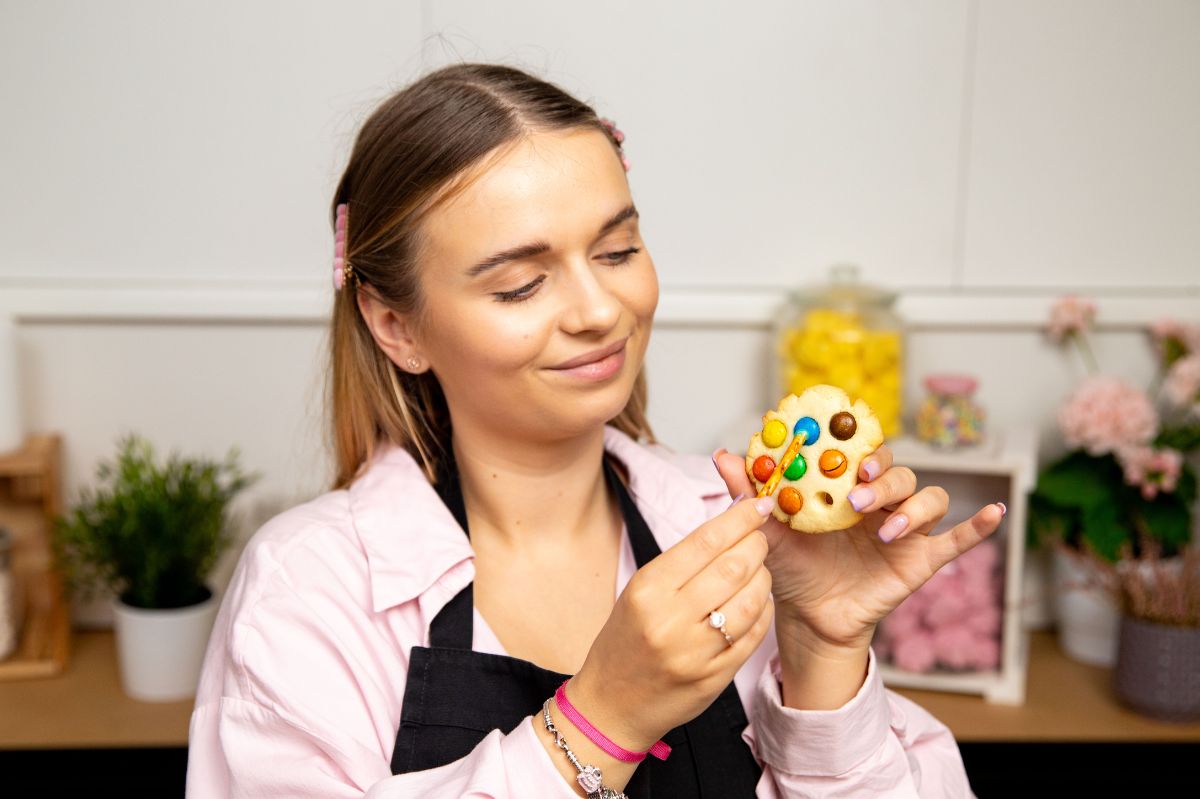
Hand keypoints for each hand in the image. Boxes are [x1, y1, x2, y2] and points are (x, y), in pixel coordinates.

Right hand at [567, 496, 776, 749]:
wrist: (612, 704)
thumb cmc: (625, 639)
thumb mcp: (639, 592)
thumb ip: (682, 562)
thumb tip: (729, 524)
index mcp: (648, 589)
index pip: (706, 540)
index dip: (740, 517)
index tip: (759, 503)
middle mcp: (670, 619)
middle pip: (734, 566)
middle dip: (756, 544)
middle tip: (760, 537)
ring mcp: (695, 652)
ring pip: (752, 600)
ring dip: (764, 577)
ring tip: (759, 570)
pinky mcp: (715, 677)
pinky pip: (755, 634)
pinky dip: (764, 610)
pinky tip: (758, 601)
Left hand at [712, 445, 1004, 654]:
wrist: (807, 618)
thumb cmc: (790, 567)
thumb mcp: (766, 528)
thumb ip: (747, 491)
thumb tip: (723, 454)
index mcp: (847, 487)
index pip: (864, 453)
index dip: (862, 446)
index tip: (847, 449)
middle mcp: (880, 502)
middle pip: (898, 472)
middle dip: (882, 479)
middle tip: (858, 494)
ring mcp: (905, 530)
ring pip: (928, 498)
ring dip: (911, 507)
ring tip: (881, 530)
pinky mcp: (922, 559)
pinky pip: (957, 540)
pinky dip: (978, 525)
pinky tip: (993, 512)